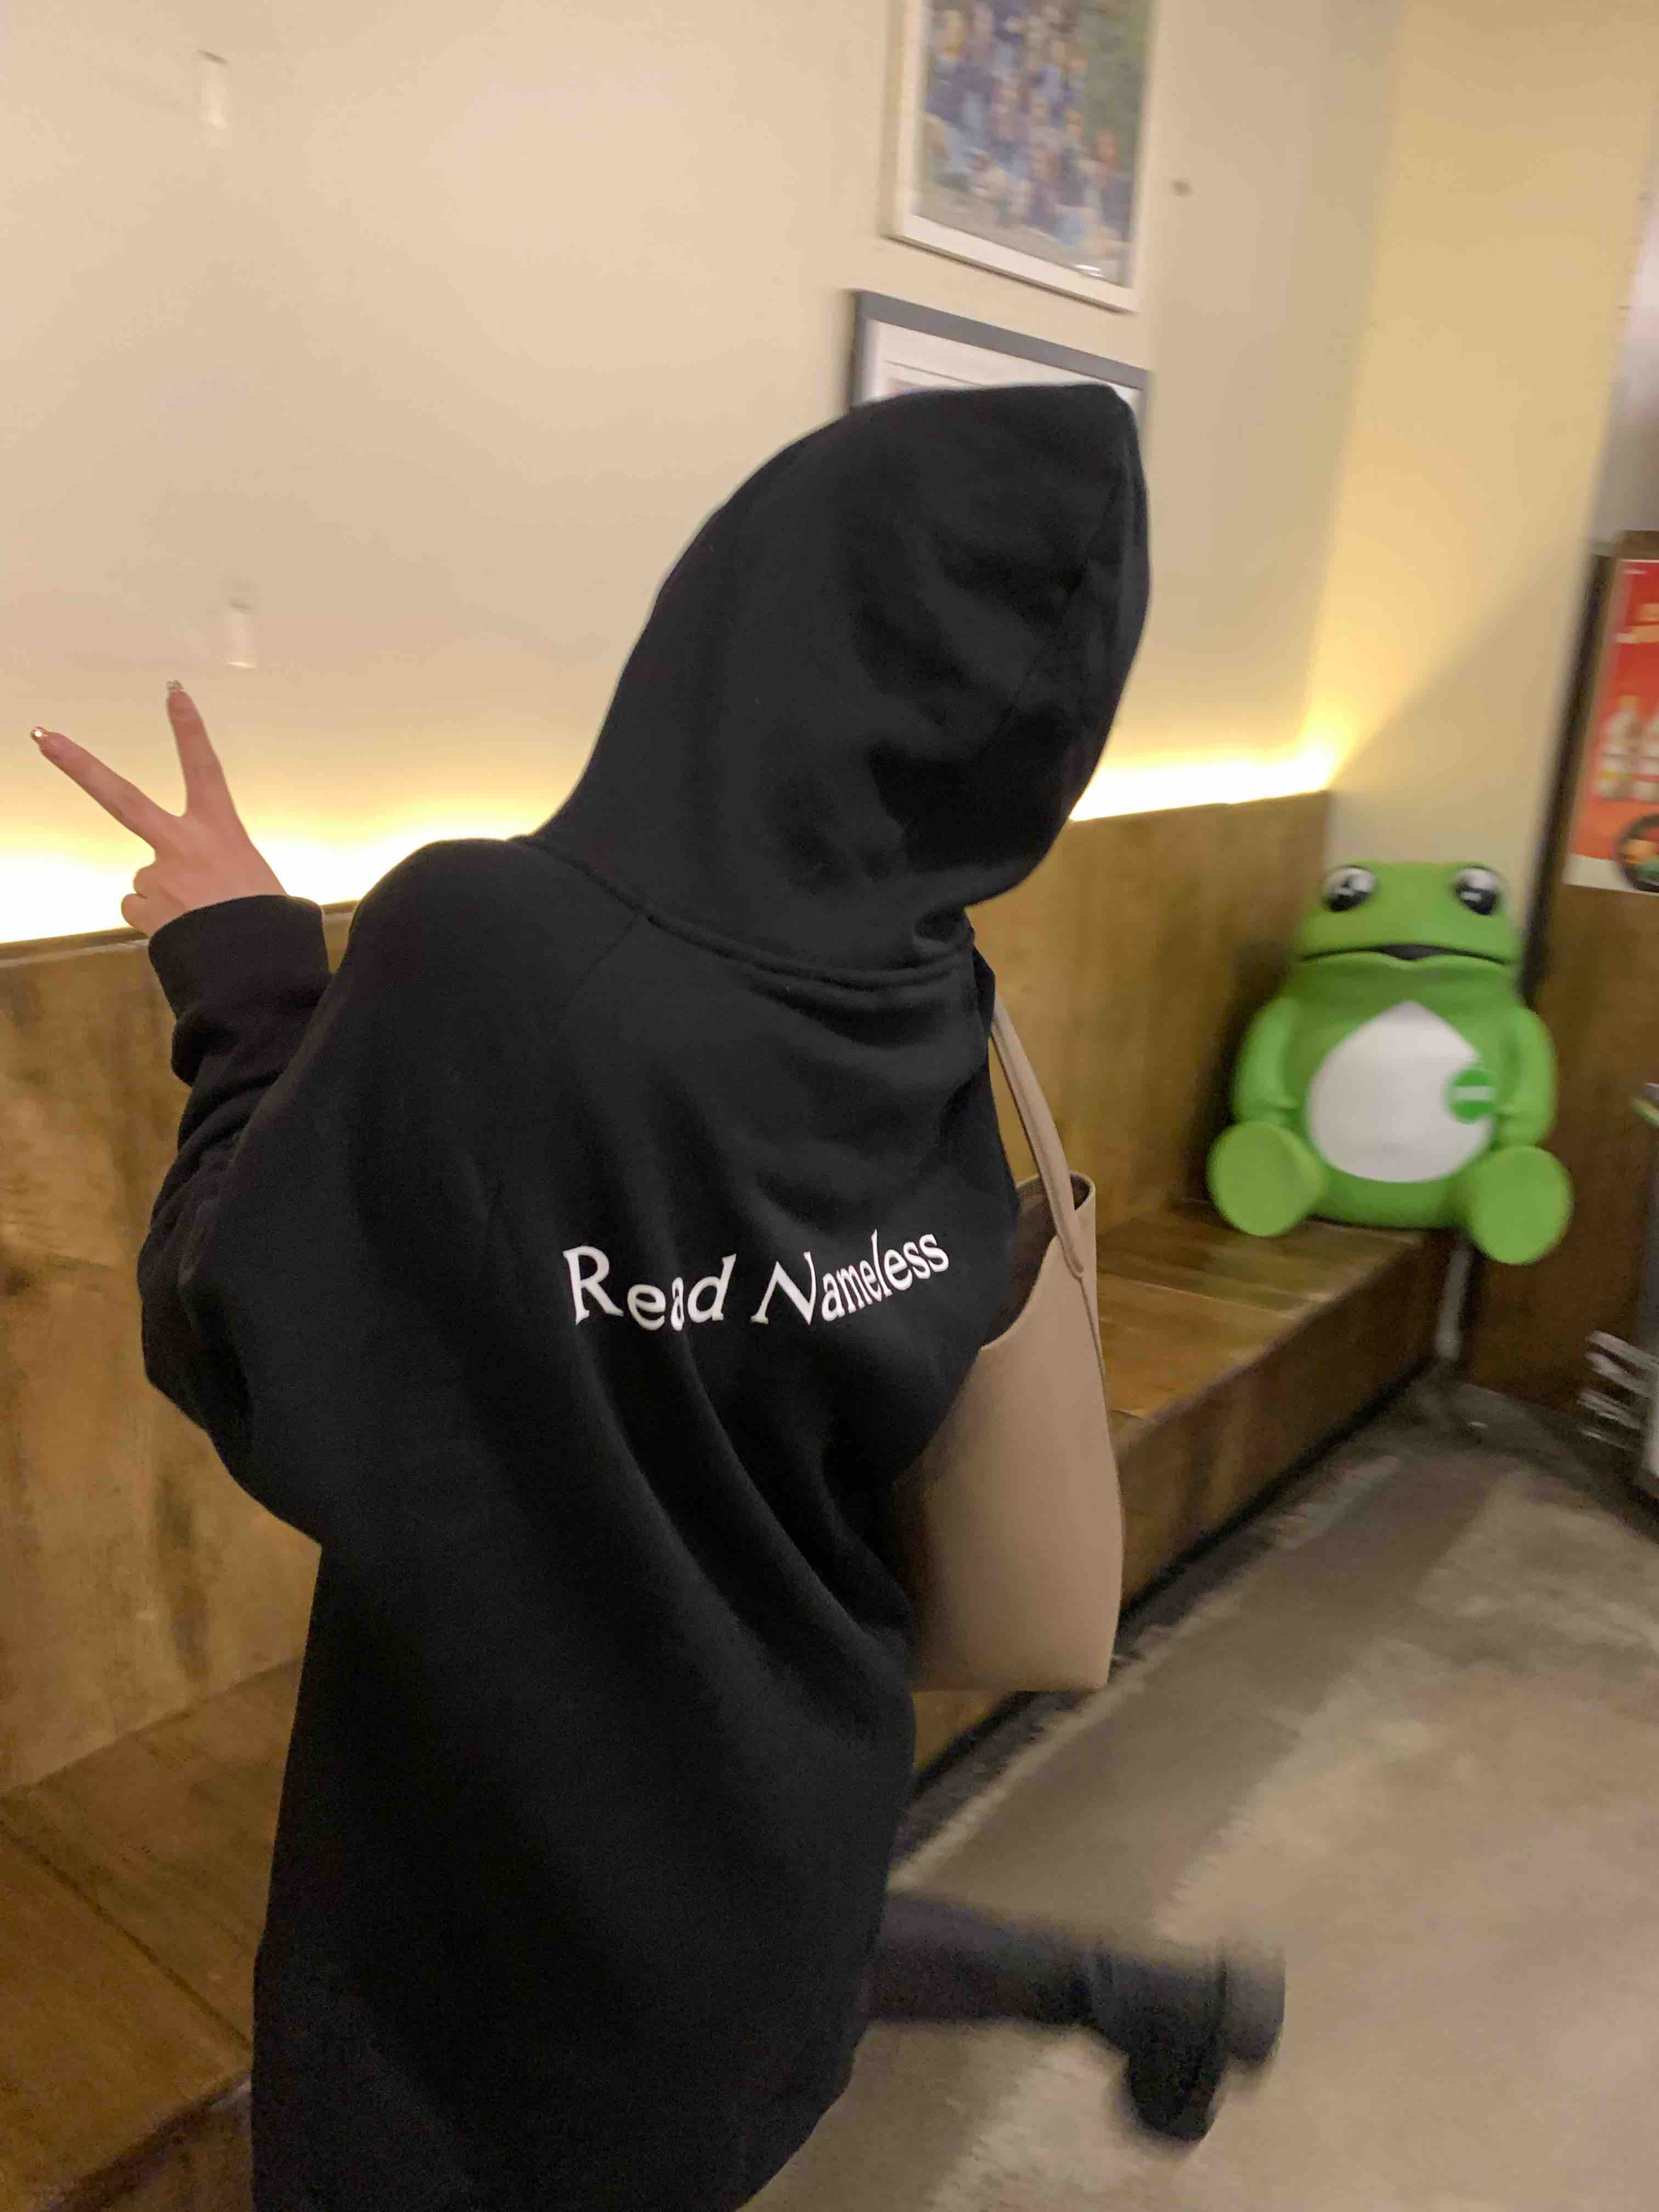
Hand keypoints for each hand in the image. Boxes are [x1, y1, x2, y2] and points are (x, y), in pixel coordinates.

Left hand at [31, 685, 286, 936]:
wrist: (256, 970)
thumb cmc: (266, 925)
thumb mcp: (258, 880)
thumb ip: (216, 866)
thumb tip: (183, 884)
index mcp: (222, 831)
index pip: (204, 769)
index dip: (189, 730)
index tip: (174, 694)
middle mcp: (184, 844)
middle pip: (120, 797)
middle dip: (78, 764)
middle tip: (43, 737)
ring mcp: (159, 875)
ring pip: (145, 878)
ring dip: (165, 897)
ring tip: (201, 919)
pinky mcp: (143, 907)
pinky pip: (138, 908)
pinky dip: (156, 922)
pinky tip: (183, 932)